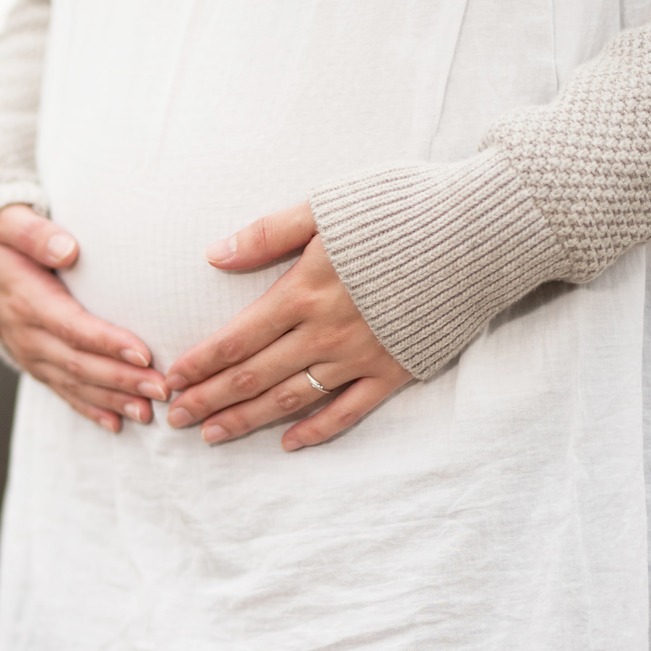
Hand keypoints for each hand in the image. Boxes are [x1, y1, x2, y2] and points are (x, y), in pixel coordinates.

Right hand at [0, 205, 167, 432]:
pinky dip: (90, 409)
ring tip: (149, 413)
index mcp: (25, 299)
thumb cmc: (2, 237)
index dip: (107, 343)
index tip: (144, 353)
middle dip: (121, 379)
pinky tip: (117, 424)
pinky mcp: (34, 364)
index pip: (71, 326)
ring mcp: (29, 353)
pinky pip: (63, 391)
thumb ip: (35, 234)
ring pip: (73, 383)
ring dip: (112, 400)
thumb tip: (68, 250)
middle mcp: (26, 333)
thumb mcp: (9, 223)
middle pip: (78, 362)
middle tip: (162, 389)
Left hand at [163, 203, 412, 449]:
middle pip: (253, 375)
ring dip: (247, 419)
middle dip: (209, 399)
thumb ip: (267, 234)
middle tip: (175, 419)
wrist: (480, 233)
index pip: (235, 339)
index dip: (199, 363)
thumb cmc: (401, 209)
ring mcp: (361, 357)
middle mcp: (326, 332)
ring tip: (212, 435)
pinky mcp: (396, 370)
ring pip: (291, 398)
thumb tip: (213, 254)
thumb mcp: (326, 207)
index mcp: (303, 292)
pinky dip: (316, 430)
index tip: (170, 381)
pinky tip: (289, 443)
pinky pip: (348, 411)